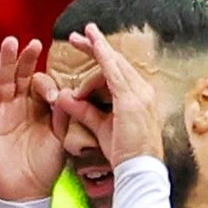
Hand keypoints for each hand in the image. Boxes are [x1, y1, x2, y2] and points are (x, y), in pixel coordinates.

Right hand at [0, 37, 64, 200]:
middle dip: (25, 59)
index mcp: (40, 107)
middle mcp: (21, 105)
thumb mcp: (60, 138)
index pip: (42, 84)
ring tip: (10, 42)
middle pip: (22, 75)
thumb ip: (63, 116)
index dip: (47, 85)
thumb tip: (67, 94)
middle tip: (32, 43)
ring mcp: (4, 110)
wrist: (28, 190)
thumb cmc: (47, 166)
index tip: (54, 97)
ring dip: (6, 61)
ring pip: (4, 80)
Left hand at [53, 24, 164, 168]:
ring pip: (114, 63)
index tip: (84, 50)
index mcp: (139, 98)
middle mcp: (143, 91)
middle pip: (117, 61)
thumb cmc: (124, 154)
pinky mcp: (131, 99)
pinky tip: (92, 45)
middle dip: (96, 47)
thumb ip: (84, 110)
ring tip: (77, 38)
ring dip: (96, 48)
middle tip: (76, 36)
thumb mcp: (101, 127)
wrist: (138, 171)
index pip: (118, 71)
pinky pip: (114, 71)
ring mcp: (139, 94)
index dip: (101, 59)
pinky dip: (103, 55)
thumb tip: (64, 97)